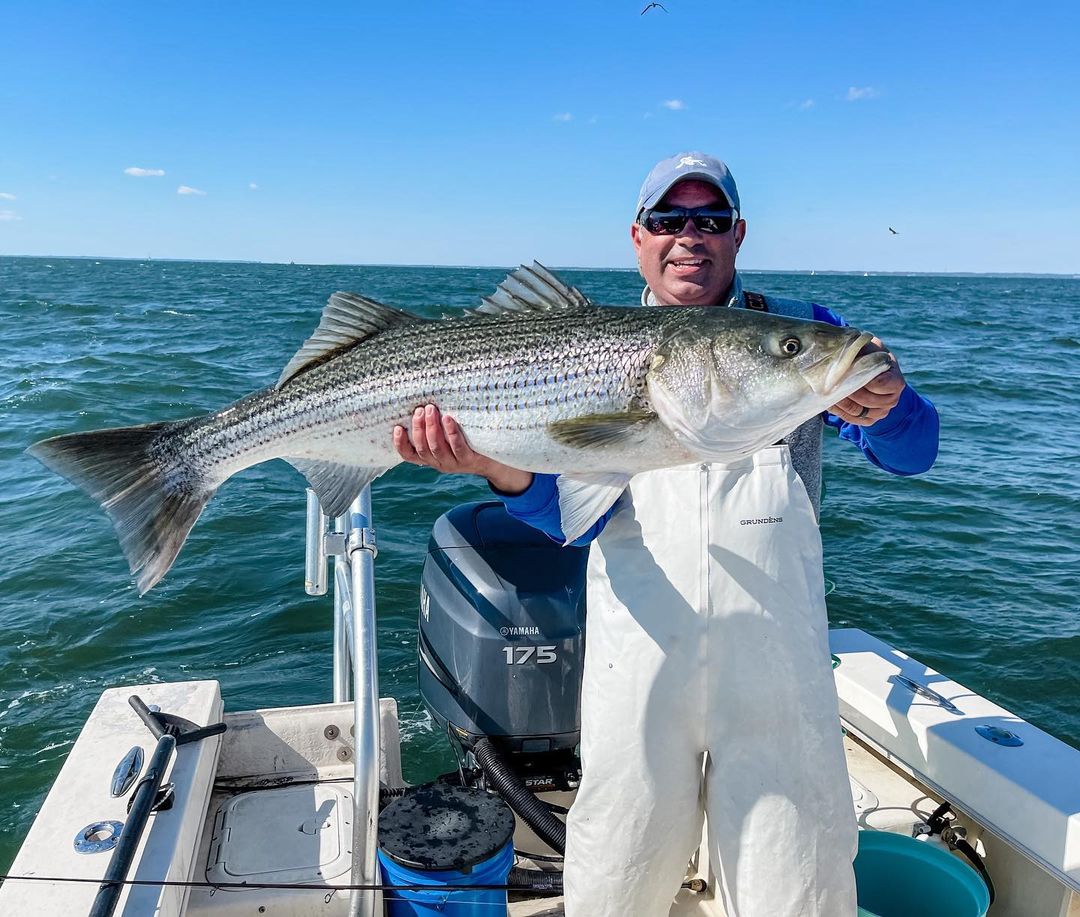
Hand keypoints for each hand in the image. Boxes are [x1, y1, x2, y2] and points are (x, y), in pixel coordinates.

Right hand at [393, 404, 532, 494]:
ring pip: (436, 448)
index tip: (397, 427)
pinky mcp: (469, 461)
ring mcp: (454, 464)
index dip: (400, 443)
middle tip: (420, 410)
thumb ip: (435, 427)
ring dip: (431, 428)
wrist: (496, 460)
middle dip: (418, 428)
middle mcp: (440, 463)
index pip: (409, 455)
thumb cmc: (468, 442)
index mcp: (431, 458)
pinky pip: (457, 447)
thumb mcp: (448, 437)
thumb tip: (423, 402)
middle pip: (423, 448)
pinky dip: (451, 433)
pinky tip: (449, 419)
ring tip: (432, 410)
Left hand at [829, 337, 906, 426]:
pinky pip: (851, 419)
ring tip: (827, 388)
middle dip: (847, 389)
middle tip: (831, 380)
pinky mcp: (868, 420)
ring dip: (839, 400)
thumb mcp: (869, 347)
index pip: (879, 385)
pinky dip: (838, 410)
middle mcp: (892, 400)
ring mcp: (880, 412)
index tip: (847, 369)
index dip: (862, 378)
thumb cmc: (869, 355)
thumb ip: (863, 347)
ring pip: (856, 411)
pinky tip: (828, 399)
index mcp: (896, 382)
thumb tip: (847, 346)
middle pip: (866, 400)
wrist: (869, 368)